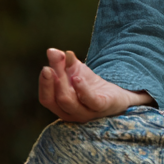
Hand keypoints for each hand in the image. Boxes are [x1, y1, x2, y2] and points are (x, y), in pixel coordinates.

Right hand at [38, 48, 153, 122]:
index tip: (45, 68)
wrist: (118, 94)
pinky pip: (90, 100)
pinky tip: (77, 78)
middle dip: (50, 82)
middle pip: (56, 99)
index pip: (47, 98)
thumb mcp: (77, 72)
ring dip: (62, 84)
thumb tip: (51, 51)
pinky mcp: (101, 107)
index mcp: (61, 106)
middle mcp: (70, 113)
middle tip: (48, 67)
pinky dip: (82, 89)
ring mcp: (86, 112)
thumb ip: (64, 63)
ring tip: (61, 68)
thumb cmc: (92, 86)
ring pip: (68, 101)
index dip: (44, 84)